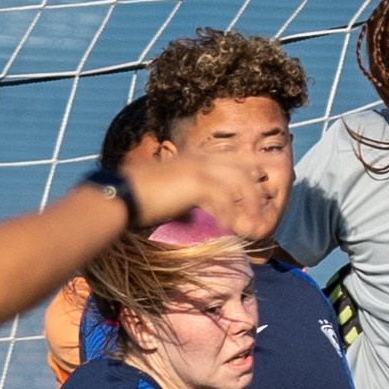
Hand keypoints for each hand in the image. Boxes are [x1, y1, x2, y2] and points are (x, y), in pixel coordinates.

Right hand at [123, 151, 257, 231]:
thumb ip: (182, 202)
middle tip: (267, 205)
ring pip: (239, 183)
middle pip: (240, 167)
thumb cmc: (137, 199)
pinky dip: (231, 216)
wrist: (121, 196)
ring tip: (255, 228)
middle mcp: (198, 159)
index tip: (261, 184)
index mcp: (191, 158)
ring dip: (249, 206)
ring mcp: (198, 168)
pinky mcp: (196, 182)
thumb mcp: (167, 196)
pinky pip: (225, 199)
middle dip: (256, 186)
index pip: (229, 160)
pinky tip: (232, 230)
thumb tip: (188, 216)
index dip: (247, 171)